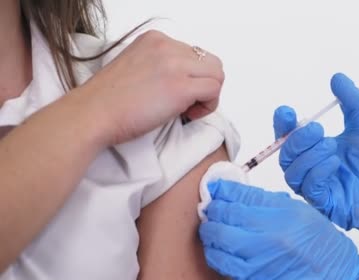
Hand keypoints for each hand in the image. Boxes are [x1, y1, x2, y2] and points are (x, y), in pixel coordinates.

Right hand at [73, 30, 224, 145]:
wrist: (92, 113)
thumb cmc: (110, 100)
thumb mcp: (138, 67)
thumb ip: (163, 66)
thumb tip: (188, 80)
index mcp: (156, 39)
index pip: (195, 54)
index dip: (193, 77)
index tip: (178, 94)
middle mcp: (167, 46)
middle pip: (211, 63)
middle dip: (206, 85)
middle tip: (189, 104)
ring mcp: (175, 64)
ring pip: (218, 75)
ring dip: (209, 96)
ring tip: (189, 110)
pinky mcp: (181, 86)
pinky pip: (214, 90)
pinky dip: (208, 106)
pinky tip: (189, 115)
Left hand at [199, 180, 358, 279]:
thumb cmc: (327, 255)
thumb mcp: (307, 217)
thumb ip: (275, 205)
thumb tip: (247, 198)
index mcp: (286, 214)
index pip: (244, 195)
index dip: (225, 189)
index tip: (217, 188)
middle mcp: (270, 234)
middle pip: (226, 214)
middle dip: (214, 208)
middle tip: (211, 207)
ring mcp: (258, 259)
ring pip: (217, 238)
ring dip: (210, 231)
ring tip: (212, 228)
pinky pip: (222, 262)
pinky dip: (215, 252)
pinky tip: (219, 249)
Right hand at [273, 73, 358, 255]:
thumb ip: (352, 100)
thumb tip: (337, 78)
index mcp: (318, 148)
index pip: (290, 137)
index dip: (284, 125)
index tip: (287, 111)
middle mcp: (315, 169)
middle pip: (286, 156)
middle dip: (297, 140)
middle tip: (317, 129)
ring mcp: (321, 188)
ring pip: (293, 175)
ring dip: (308, 156)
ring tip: (331, 145)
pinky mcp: (329, 205)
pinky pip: (310, 190)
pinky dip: (317, 173)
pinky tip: (333, 162)